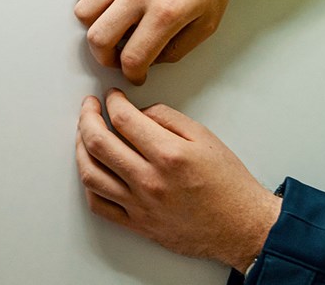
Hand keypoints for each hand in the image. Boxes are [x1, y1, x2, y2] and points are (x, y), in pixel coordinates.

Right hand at [73, 0, 233, 84]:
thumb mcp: (208, 21)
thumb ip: (178, 48)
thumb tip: (151, 60)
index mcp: (165, 13)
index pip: (133, 57)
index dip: (131, 74)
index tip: (134, 74)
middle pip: (98, 39)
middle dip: (104, 58)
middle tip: (116, 57)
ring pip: (84, 13)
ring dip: (94, 27)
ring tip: (110, 27)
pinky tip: (107, 1)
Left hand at [76, 90, 280, 272]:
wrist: (244, 227)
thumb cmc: (228, 184)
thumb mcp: (204, 137)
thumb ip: (166, 118)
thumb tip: (137, 111)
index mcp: (168, 155)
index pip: (122, 119)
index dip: (111, 101)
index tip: (110, 97)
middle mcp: (150, 180)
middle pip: (97, 142)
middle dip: (86, 117)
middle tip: (89, 108)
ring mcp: (140, 205)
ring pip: (90, 173)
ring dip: (80, 148)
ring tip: (84, 134)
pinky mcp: (138, 224)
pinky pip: (98, 204)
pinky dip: (88, 184)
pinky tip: (92, 168)